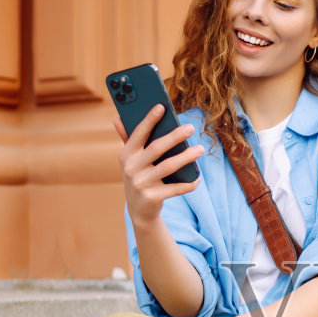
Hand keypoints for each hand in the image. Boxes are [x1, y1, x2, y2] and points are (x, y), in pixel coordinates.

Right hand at [115, 107, 203, 222]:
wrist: (138, 209)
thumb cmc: (139, 176)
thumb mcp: (130, 160)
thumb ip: (127, 139)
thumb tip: (117, 117)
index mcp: (126, 155)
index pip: (138, 134)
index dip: (149, 120)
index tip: (161, 107)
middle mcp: (131, 168)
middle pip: (156, 148)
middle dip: (174, 136)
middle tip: (190, 128)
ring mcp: (141, 184)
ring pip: (168, 167)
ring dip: (186, 157)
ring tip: (200, 150)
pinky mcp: (152, 198)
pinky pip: (175, 189)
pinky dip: (188, 183)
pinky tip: (197, 178)